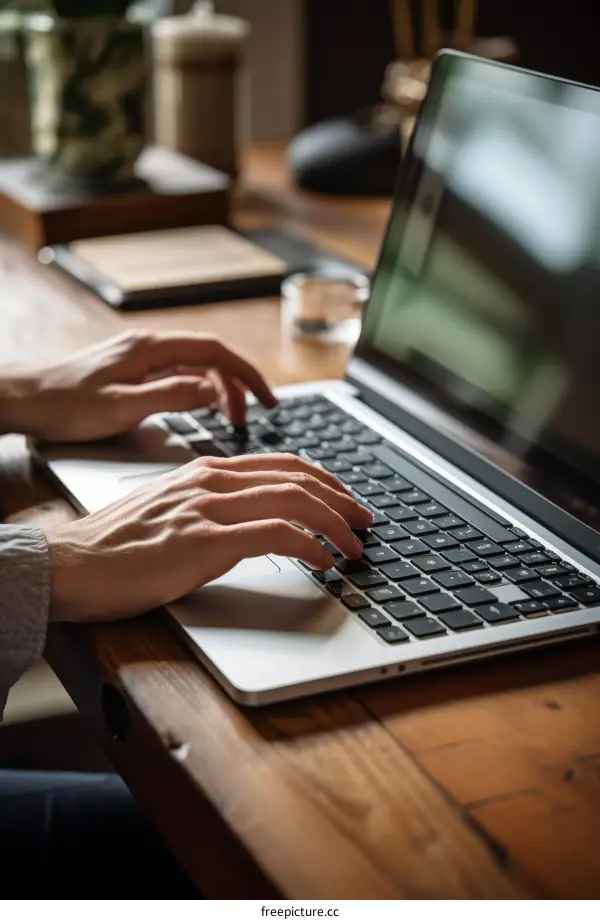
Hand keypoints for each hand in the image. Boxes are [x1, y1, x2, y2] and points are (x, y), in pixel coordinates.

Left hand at [3, 330, 275, 441]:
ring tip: (232, 420)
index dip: (245, 373)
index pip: (214, 351)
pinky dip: (197, 392)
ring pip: (194, 368)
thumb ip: (171, 395)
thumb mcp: (122, 406)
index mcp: (151, 349)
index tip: (267, 397)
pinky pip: (177, 376)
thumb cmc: (65, 404)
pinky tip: (200, 410)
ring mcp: (141, 359)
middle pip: (209, 359)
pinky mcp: (133, 371)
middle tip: (252, 417)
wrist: (25, 400)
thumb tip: (213, 391)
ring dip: (218, 391)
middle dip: (236, 385)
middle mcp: (149, 347)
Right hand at [45, 453, 372, 622]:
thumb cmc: (116, 544)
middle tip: (365, 520)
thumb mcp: (170, 511)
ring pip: (295, 500)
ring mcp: (210, 508)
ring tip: (355, 544)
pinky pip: (276, 535)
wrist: (73, 563)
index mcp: (206, 471)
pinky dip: (311, 545)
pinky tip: (325, 561)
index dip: (323, 480)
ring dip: (335, 523)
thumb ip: (210, 506)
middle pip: (297, 478)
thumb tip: (250, 522)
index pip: (281, 464)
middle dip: (341, 498)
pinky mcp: (206, 541)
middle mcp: (213, 481)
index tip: (345, 499)